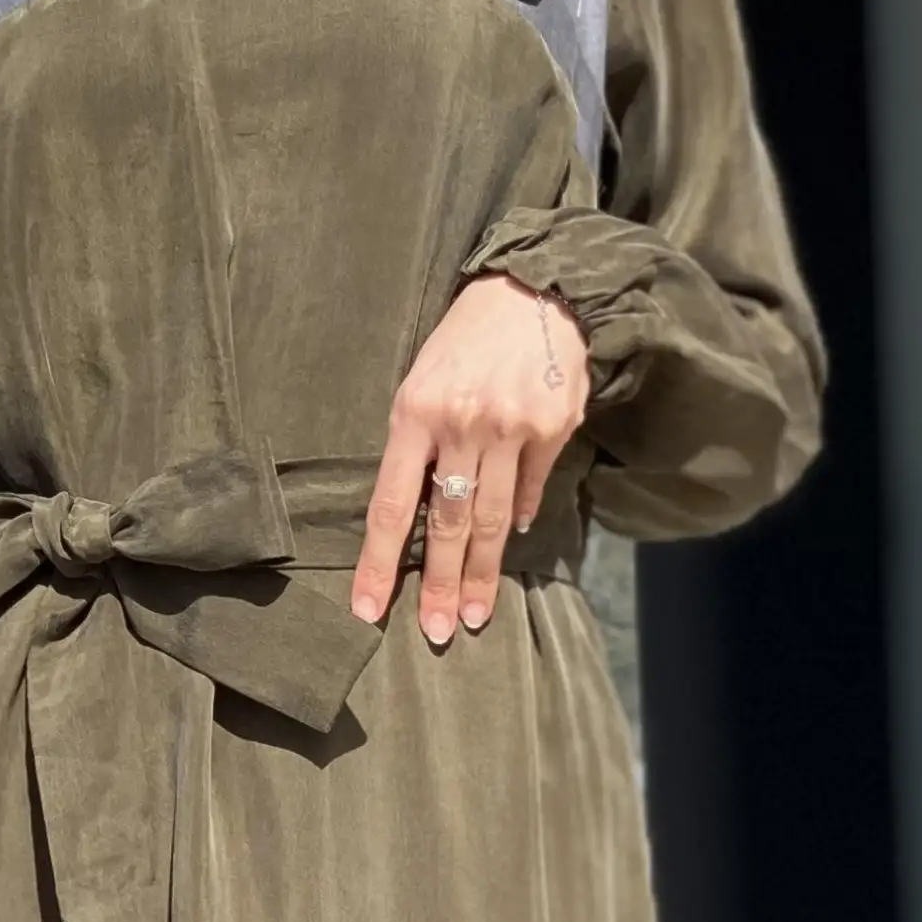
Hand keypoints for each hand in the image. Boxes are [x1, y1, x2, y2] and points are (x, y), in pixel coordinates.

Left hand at [352, 275, 588, 646]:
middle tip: (435, 632)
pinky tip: (514, 539)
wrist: (532, 289)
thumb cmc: (463, 339)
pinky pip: (530, 487)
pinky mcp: (553, 426)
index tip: (369, 610)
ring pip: (492, 518)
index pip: (390, 505)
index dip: (378, 563)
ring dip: (480, 572)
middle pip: (446, 523)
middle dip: (438, 584)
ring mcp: (512, 427)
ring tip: (472, 614)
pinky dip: (521, 516)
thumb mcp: (420, 380)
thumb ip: (417, 444)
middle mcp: (463, 424)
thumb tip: (419, 513)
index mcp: (415, 413)